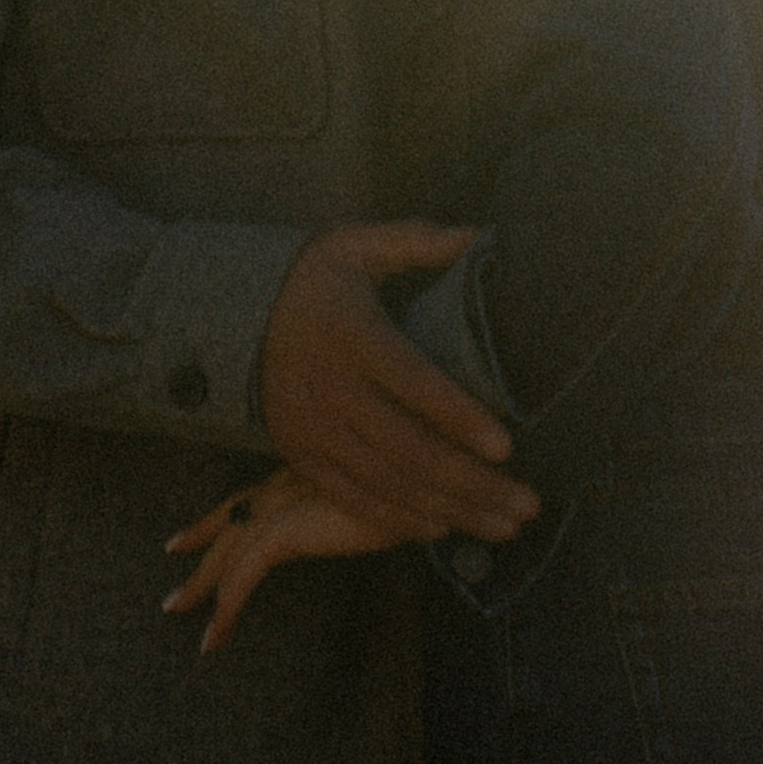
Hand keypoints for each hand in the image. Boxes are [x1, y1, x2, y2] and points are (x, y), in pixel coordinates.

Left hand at [163, 469, 404, 653]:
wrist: (428, 478)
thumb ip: (355, 508)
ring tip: (178, 611)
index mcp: (303, 471)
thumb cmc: (418, 485)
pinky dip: (225, 606)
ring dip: (203, 583)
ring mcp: (284, 503)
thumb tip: (352, 526)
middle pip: (230, 518)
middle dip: (199, 543)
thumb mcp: (378, 497)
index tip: (186, 537)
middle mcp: (286, 481)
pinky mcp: (287, 529)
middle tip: (173, 567)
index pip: (248, 495)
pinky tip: (215, 636)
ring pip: (228, 549)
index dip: (214, 518)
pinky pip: (243, 575)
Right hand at [258, 222, 539, 543]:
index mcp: (353, 334)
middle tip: (526, 505)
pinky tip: (441, 528)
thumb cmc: (317, 281)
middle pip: (408, 448)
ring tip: (502, 526)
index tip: (506, 446)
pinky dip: (396, 519)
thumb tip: (475, 235)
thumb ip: (415, 242)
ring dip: (449, 510)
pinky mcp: (300, 455)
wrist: (235, 317)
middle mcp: (332, 389)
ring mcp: (313, 429)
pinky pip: (352, 498)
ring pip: (388, 483)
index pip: (412, 381)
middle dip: (472, 482)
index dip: (458, 416)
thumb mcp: (357, 247)